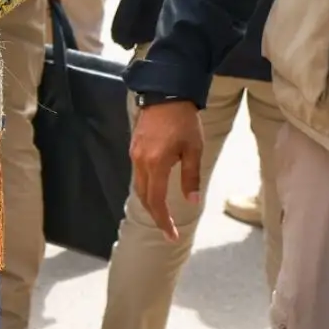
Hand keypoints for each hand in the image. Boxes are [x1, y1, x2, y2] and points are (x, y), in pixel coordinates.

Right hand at [130, 99, 203, 241]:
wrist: (165, 94)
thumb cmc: (183, 122)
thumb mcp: (194, 149)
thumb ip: (191, 177)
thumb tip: (192, 201)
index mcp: (155, 164)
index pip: (156, 200)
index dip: (163, 220)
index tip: (172, 235)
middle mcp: (140, 161)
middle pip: (144, 197)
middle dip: (155, 215)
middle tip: (168, 229)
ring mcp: (135, 154)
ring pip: (139, 186)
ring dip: (150, 202)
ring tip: (163, 213)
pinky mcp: (134, 147)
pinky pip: (138, 174)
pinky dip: (147, 188)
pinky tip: (156, 190)